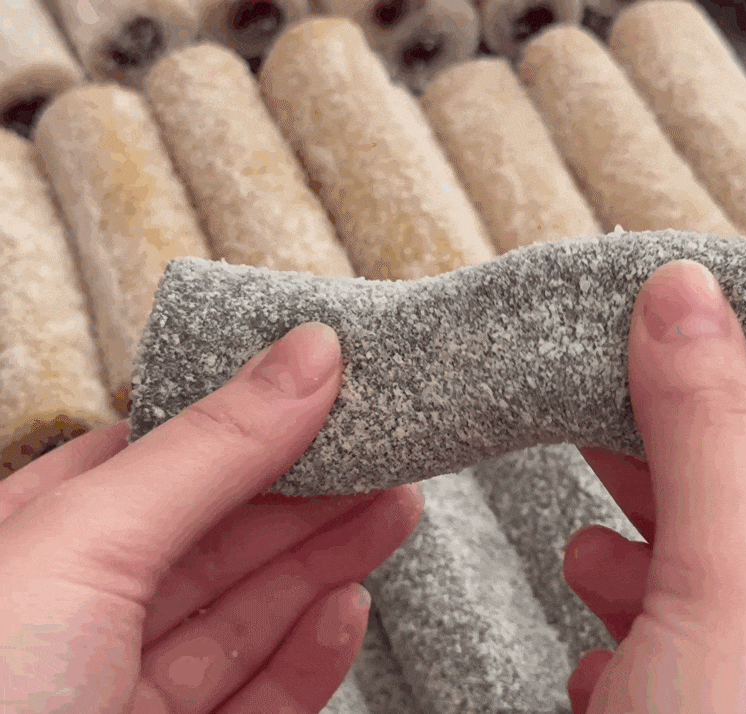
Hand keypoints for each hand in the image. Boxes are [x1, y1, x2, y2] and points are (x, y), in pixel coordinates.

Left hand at [0, 322, 424, 713]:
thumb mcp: (87, 542)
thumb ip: (211, 449)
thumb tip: (308, 353)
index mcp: (29, 541)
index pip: (159, 455)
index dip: (250, 416)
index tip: (332, 385)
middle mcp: (71, 616)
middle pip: (217, 534)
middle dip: (310, 488)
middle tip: (391, 447)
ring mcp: (119, 696)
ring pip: (245, 613)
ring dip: (327, 560)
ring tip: (397, 507)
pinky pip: (255, 696)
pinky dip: (308, 654)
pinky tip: (346, 606)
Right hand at [565, 260, 745, 712]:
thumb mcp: (734, 588)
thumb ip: (710, 440)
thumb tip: (685, 300)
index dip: (741, 430)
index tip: (673, 366)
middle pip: (742, 560)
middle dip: (665, 500)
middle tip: (604, 430)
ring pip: (688, 622)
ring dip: (629, 578)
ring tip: (589, 552)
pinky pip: (648, 682)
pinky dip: (610, 653)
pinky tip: (592, 660)